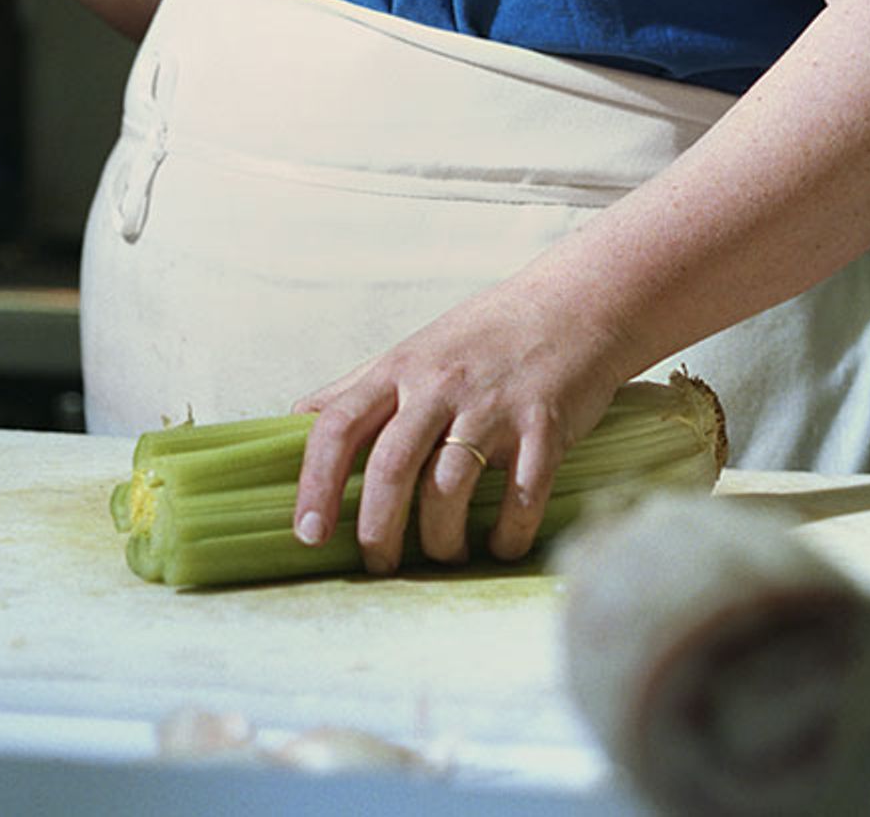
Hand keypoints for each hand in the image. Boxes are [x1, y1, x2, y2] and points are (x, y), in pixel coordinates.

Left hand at [289, 282, 632, 573]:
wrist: (574, 305)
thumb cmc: (485, 337)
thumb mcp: (413, 350)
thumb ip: (358, 388)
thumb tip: (295, 421)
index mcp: (399, 370)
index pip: (337, 426)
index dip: (315, 483)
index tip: (308, 533)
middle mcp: (440, 386)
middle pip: (391, 466)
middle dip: (378, 529)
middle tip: (379, 564)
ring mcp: (494, 406)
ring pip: (450, 488)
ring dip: (441, 540)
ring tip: (444, 556)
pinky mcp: (545, 426)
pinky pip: (520, 496)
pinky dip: (507, 535)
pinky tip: (500, 545)